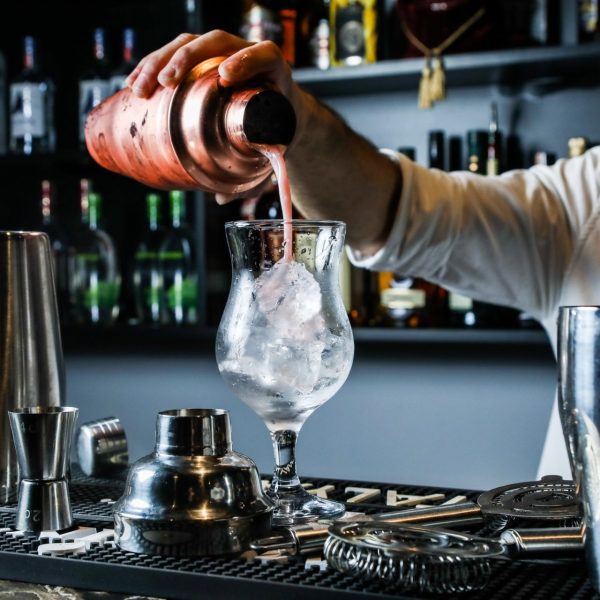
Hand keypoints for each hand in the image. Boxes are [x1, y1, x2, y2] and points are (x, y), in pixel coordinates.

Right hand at [126, 30, 306, 202]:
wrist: (279, 116)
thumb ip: (256, 178)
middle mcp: (247, 54)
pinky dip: (151, 64)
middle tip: (166, 82)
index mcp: (274, 72)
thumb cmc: (276, 133)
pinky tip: (134, 83)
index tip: (225, 75)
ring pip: (189, 43)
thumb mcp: (272, 152)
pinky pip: (175, 51)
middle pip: (216, 42)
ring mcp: (222, 53)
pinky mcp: (202, 58)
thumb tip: (222, 199)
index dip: (245, 59)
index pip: (263, 55)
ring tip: (140, 88)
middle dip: (186, 58)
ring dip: (158, 60)